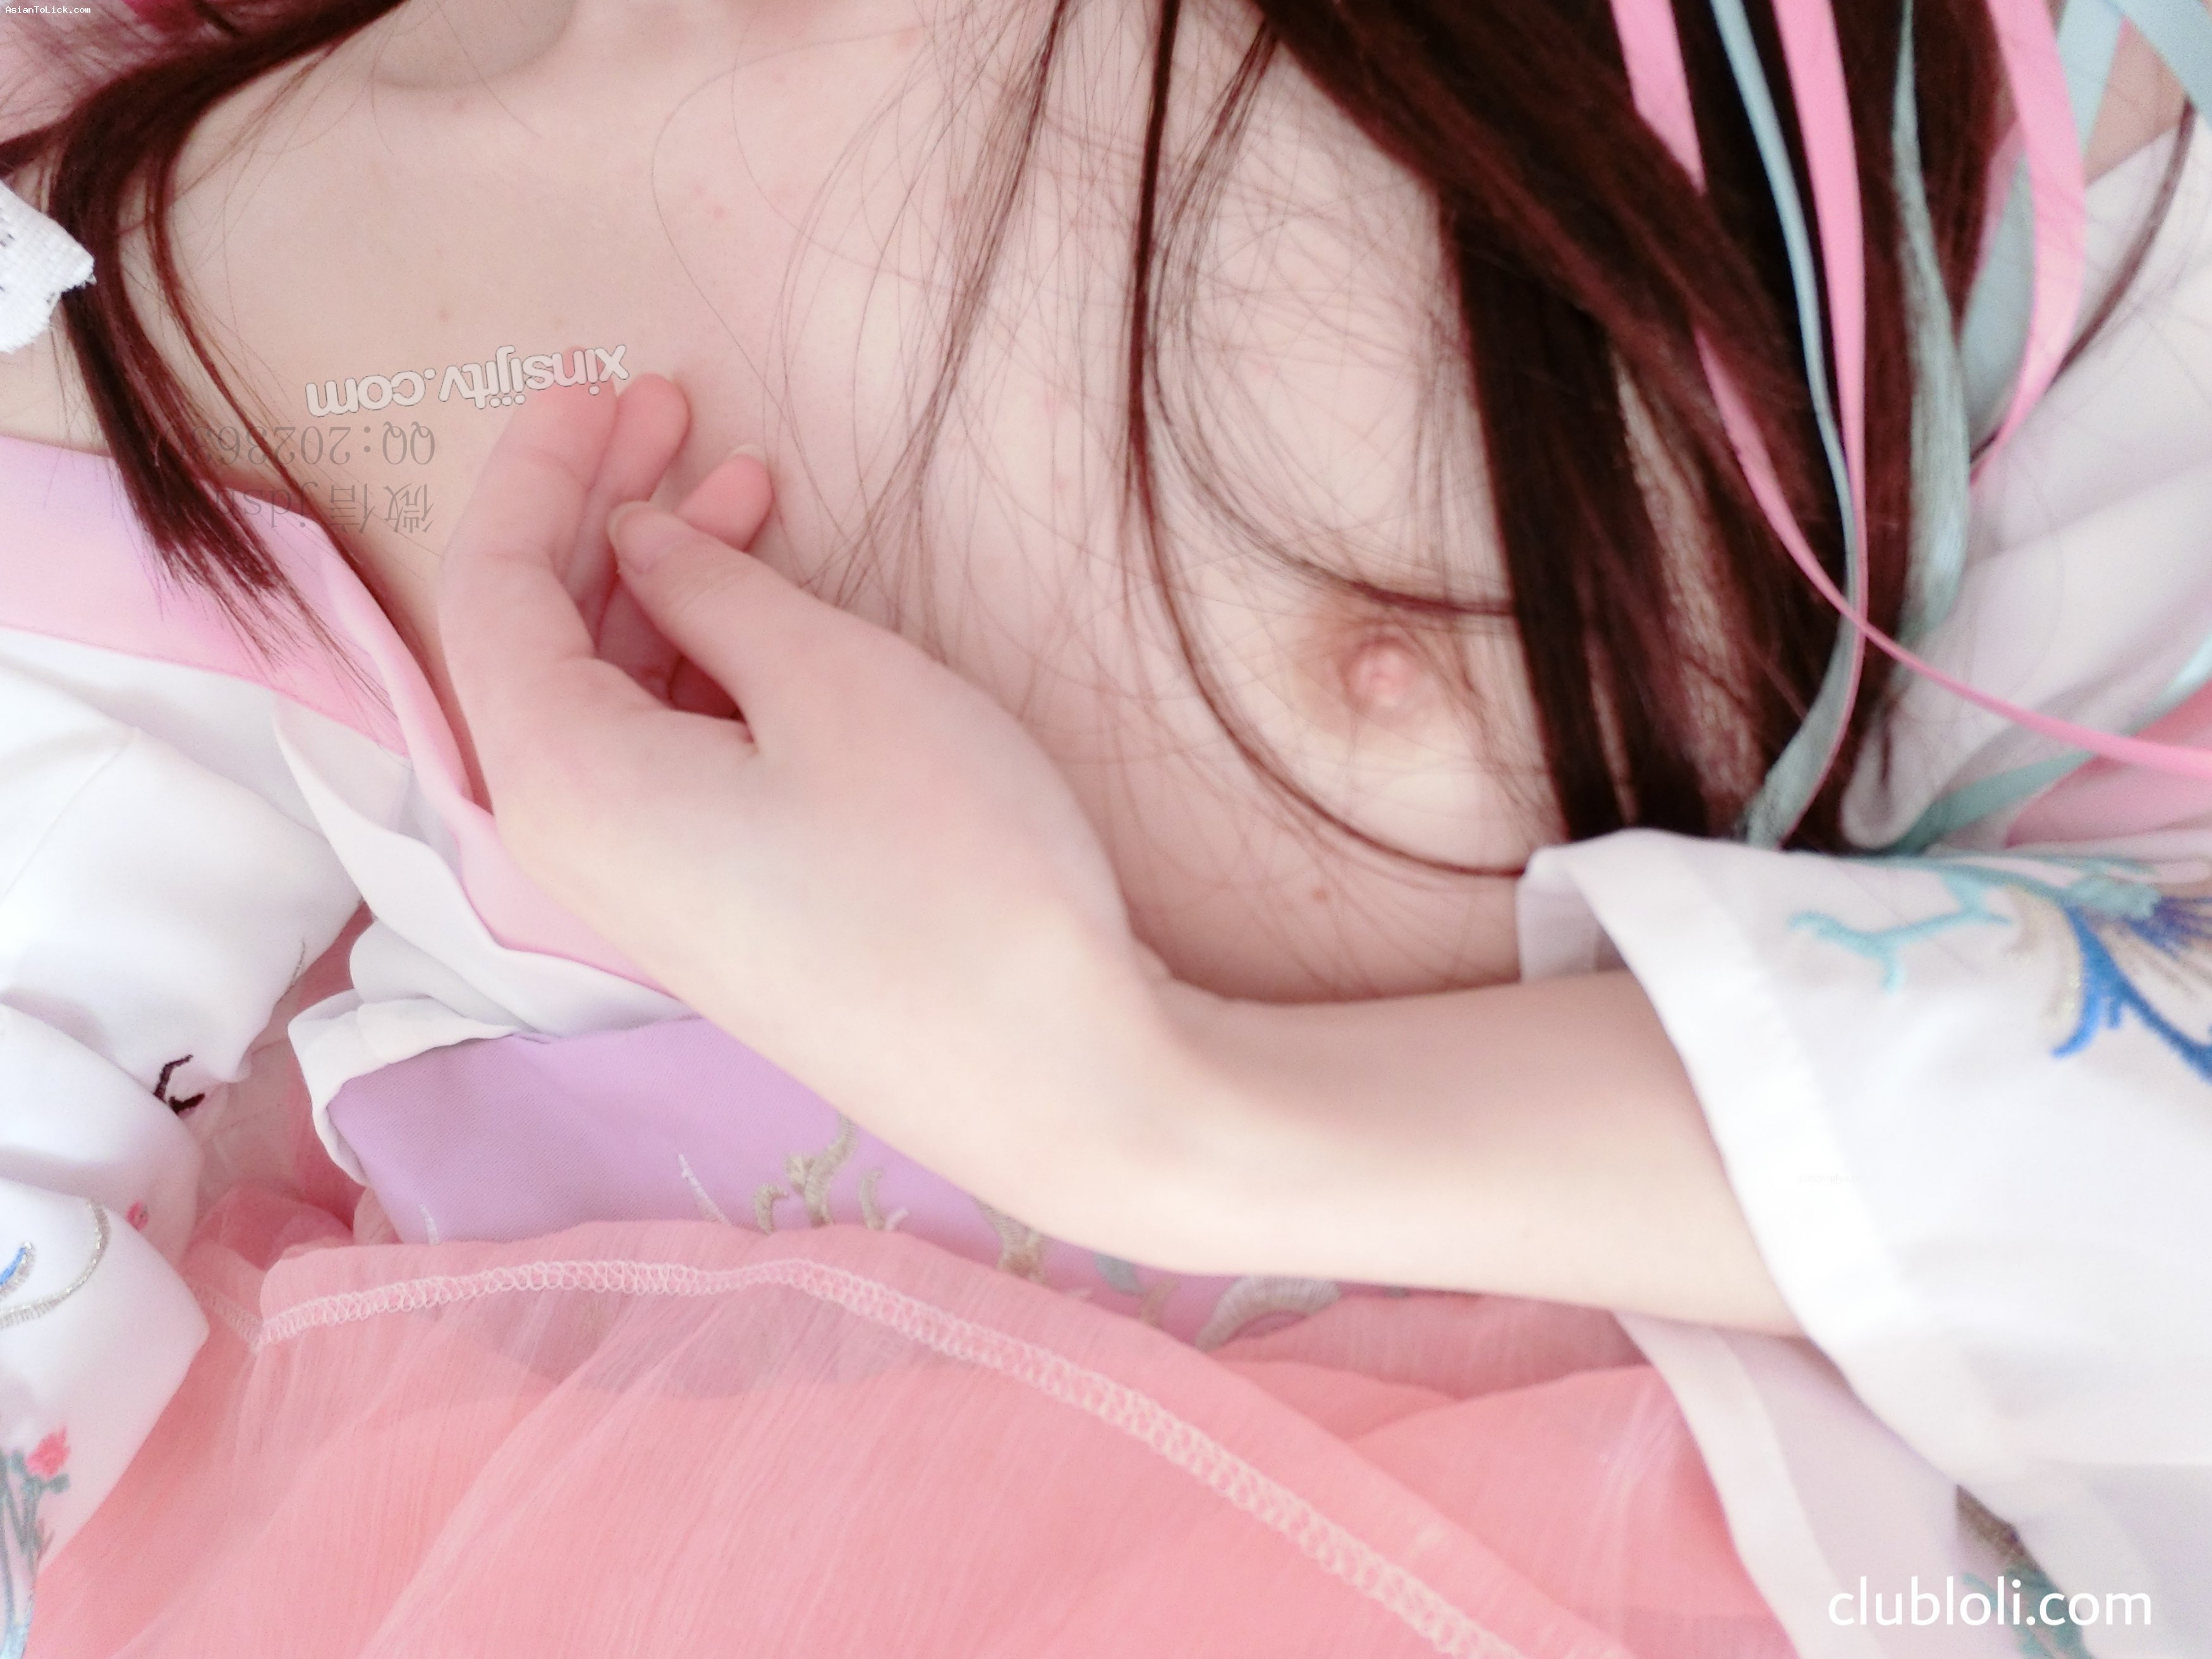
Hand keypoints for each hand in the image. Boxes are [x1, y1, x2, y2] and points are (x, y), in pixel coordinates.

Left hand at [437, 378, 1226, 1260]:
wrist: (1057, 1077)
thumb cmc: (949, 868)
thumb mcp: (834, 684)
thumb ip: (714, 596)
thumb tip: (646, 547)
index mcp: (562, 782)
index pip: (491, 594)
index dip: (536, 473)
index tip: (601, 385)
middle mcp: (571, 848)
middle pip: (535, 646)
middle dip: (595, 515)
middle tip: (673, 411)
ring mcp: (643, 895)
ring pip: (606, 701)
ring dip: (660, 586)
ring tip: (750, 493)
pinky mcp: (713, 918)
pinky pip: (661, 762)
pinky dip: (699, 669)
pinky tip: (772, 617)